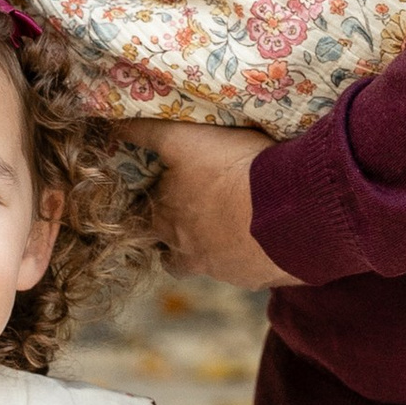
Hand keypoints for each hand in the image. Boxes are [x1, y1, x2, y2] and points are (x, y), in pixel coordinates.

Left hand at [144, 123, 289, 291]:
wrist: (290, 205)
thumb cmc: (231, 168)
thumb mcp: (182, 139)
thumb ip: (146, 133)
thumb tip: (115, 125)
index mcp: (165, 221)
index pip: (146, 219)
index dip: (156, 204)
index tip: (170, 191)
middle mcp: (187, 254)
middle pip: (173, 250)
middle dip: (182, 232)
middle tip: (203, 207)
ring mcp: (222, 270)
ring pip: (208, 264)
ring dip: (214, 247)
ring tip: (233, 225)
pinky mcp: (254, 279)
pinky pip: (246, 270)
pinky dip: (250, 256)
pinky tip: (264, 236)